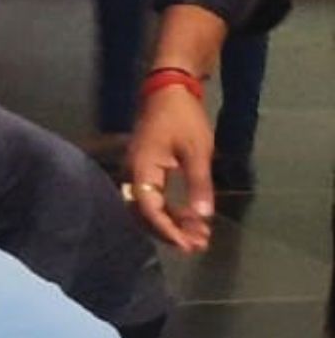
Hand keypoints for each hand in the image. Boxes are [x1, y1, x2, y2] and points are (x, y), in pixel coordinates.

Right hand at [125, 82, 215, 252]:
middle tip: (198, 246)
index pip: (149, 209)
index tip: (189, 245)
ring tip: (199, 236)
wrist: (169, 90)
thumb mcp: (197, 151)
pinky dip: (171, 211)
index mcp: (142, 168)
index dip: (168, 230)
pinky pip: (154, 198)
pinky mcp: (146, 170)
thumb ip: (199, 185)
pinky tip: (190, 218)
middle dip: (171, 232)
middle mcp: (134, 174)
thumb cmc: (183, 118)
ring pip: (149, 208)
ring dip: (172, 224)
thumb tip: (203, 217)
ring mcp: (138, 172)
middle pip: (145, 214)